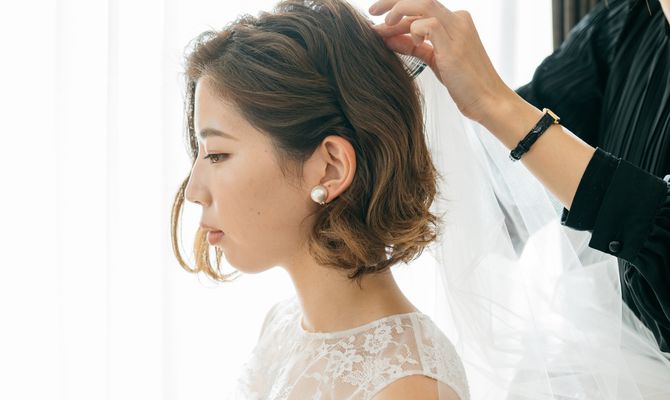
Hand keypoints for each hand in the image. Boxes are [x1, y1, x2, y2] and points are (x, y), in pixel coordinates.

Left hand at [369, 0, 513, 121]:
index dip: (397, 13)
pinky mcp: (454, 44)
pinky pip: (428, 24)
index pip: (421, 9)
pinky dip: (414, 29)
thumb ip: (415, 46)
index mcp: (455, 22)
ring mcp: (458, 30)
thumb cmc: (464, 84)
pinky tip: (410, 40)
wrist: (488, 100)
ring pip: (423, 4)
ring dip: (398, 11)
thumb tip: (389, 38)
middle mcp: (458, 20)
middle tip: (371, 12)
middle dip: (392, 2)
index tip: (378, 22)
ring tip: (383, 25)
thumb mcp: (435, 60)